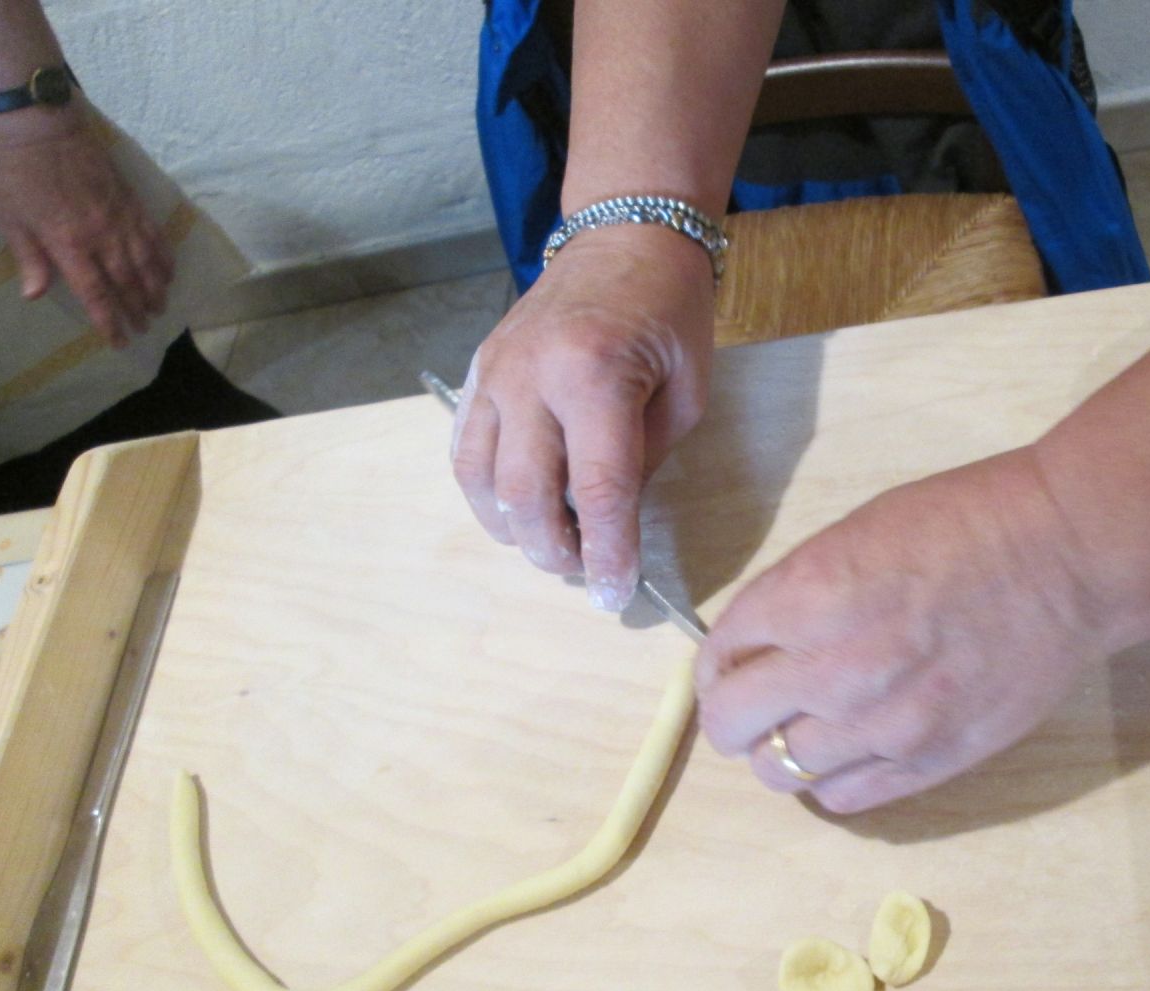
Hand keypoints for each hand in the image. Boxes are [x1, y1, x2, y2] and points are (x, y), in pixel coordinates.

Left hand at [0, 107, 172, 346]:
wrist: (43, 128)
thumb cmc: (19, 174)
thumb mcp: (11, 218)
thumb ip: (29, 257)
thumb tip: (36, 295)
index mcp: (70, 245)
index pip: (96, 294)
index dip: (110, 321)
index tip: (120, 341)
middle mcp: (102, 238)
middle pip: (126, 283)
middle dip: (137, 309)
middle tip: (145, 327)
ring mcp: (121, 220)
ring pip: (146, 264)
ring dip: (155, 289)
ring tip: (160, 306)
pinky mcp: (131, 203)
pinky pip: (154, 237)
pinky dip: (164, 258)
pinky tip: (168, 272)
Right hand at [452, 224, 714, 609]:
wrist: (624, 238)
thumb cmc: (669, 314)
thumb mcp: (685, 393)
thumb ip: (642, 461)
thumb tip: (608, 523)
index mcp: (595, 375)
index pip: (596, 490)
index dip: (606, 552)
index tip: (614, 593)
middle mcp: (532, 374)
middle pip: (526, 495)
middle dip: (555, 551)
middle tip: (584, 571)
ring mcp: (495, 372)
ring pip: (482, 481)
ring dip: (515, 530)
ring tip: (553, 544)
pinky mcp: (478, 372)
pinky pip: (465, 451)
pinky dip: (486, 494)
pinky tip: (515, 510)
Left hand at [695, 447, 1114, 813]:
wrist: (1068, 554)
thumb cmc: (965, 523)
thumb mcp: (855, 533)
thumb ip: (797, 592)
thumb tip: (760, 642)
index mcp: (807, 597)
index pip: (717, 658)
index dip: (717, 664)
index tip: (733, 665)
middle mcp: (833, 670)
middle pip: (730, 727)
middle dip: (731, 714)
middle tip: (755, 704)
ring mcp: (882, 725)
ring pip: (779, 773)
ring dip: (778, 753)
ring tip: (806, 731)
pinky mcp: (929, 761)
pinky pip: (842, 798)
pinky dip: (829, 782)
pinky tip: (846, 754)